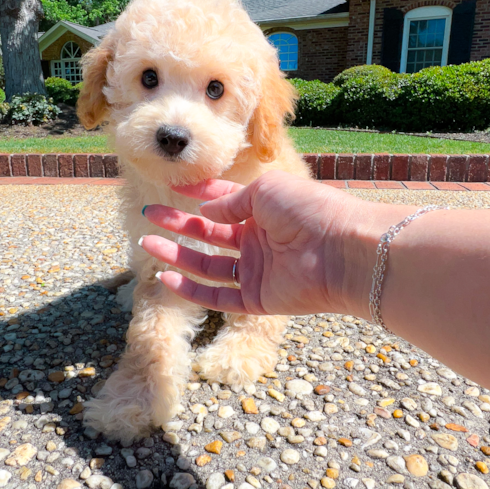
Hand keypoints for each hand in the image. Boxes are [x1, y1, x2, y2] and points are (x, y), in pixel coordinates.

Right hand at [139, 170, 404, 315]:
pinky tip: (166, 277)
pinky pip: (218, 296)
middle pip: (209, 234)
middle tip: (149, 216)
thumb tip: (204, 212)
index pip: (224, 202)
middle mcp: (260, 240)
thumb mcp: (266, 191)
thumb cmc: (310, 210)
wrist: (343, 251)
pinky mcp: (258, 299)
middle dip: (178, 224)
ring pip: (207, 264)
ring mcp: (258, 270)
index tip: (172, 189)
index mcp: (266, 210)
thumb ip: (231, 202)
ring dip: (177, 255)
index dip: (197, 195)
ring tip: (146, 243)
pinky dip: (191, 289)